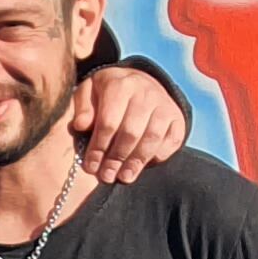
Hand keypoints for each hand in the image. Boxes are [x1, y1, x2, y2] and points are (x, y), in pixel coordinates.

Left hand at [69, 62, 187, 184]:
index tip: (91, 166)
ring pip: (152, 139)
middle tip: (106, 175)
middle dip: (116, 158)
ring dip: (136, 162)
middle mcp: (145, 92)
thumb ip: (82, 108)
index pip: (108, 122)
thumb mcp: (88, 92)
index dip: (98, 148)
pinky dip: (158, 156)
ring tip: (123, 177)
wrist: (139, 82)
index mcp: (120, 85)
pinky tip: (143, 165)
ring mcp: (164, 105)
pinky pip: (171, 142)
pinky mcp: (178, 117)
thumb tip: (80, 126)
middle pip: (131, 133)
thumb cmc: (108, 93)